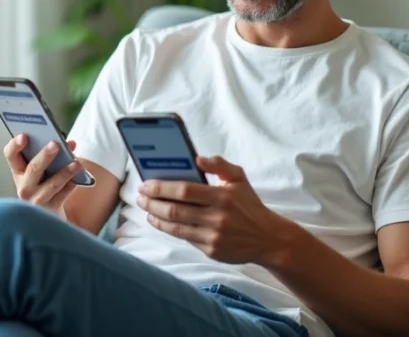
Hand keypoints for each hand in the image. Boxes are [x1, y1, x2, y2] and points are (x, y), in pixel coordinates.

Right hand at [3, 134, 83, 214]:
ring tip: (76, 163)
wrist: (45, 216)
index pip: (11, 156)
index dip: (15, 146)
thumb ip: (49, 155)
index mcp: (19, 172)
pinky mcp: (51, 210)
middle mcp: (24, 187)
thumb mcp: (40, 172)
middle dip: (44, 156)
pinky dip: (72, 184)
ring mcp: (36, 200)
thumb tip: (66, 143)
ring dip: (64, 172)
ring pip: (51, 185)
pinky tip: (79, 176)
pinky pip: (63, 195)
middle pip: (32, 169)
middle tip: (55, 144)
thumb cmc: (44, 186)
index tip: (24, 136)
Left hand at [136, 155, 287, 264]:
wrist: (268, 239)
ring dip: (156, 217)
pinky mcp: (211, 250)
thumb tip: (197, 158)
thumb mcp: (239, 179)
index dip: (161, 187)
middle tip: (140, 197)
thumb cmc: (249, 205)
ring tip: (146, 209)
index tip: (146, 184)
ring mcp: (213, 236)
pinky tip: (160, 221)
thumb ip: (219, 165)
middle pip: (175, 209)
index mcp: (223, 196)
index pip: (185, 190)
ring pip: (176, 226)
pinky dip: (168, 229)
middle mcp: (217, 217)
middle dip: (152, 202)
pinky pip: (184, 238)